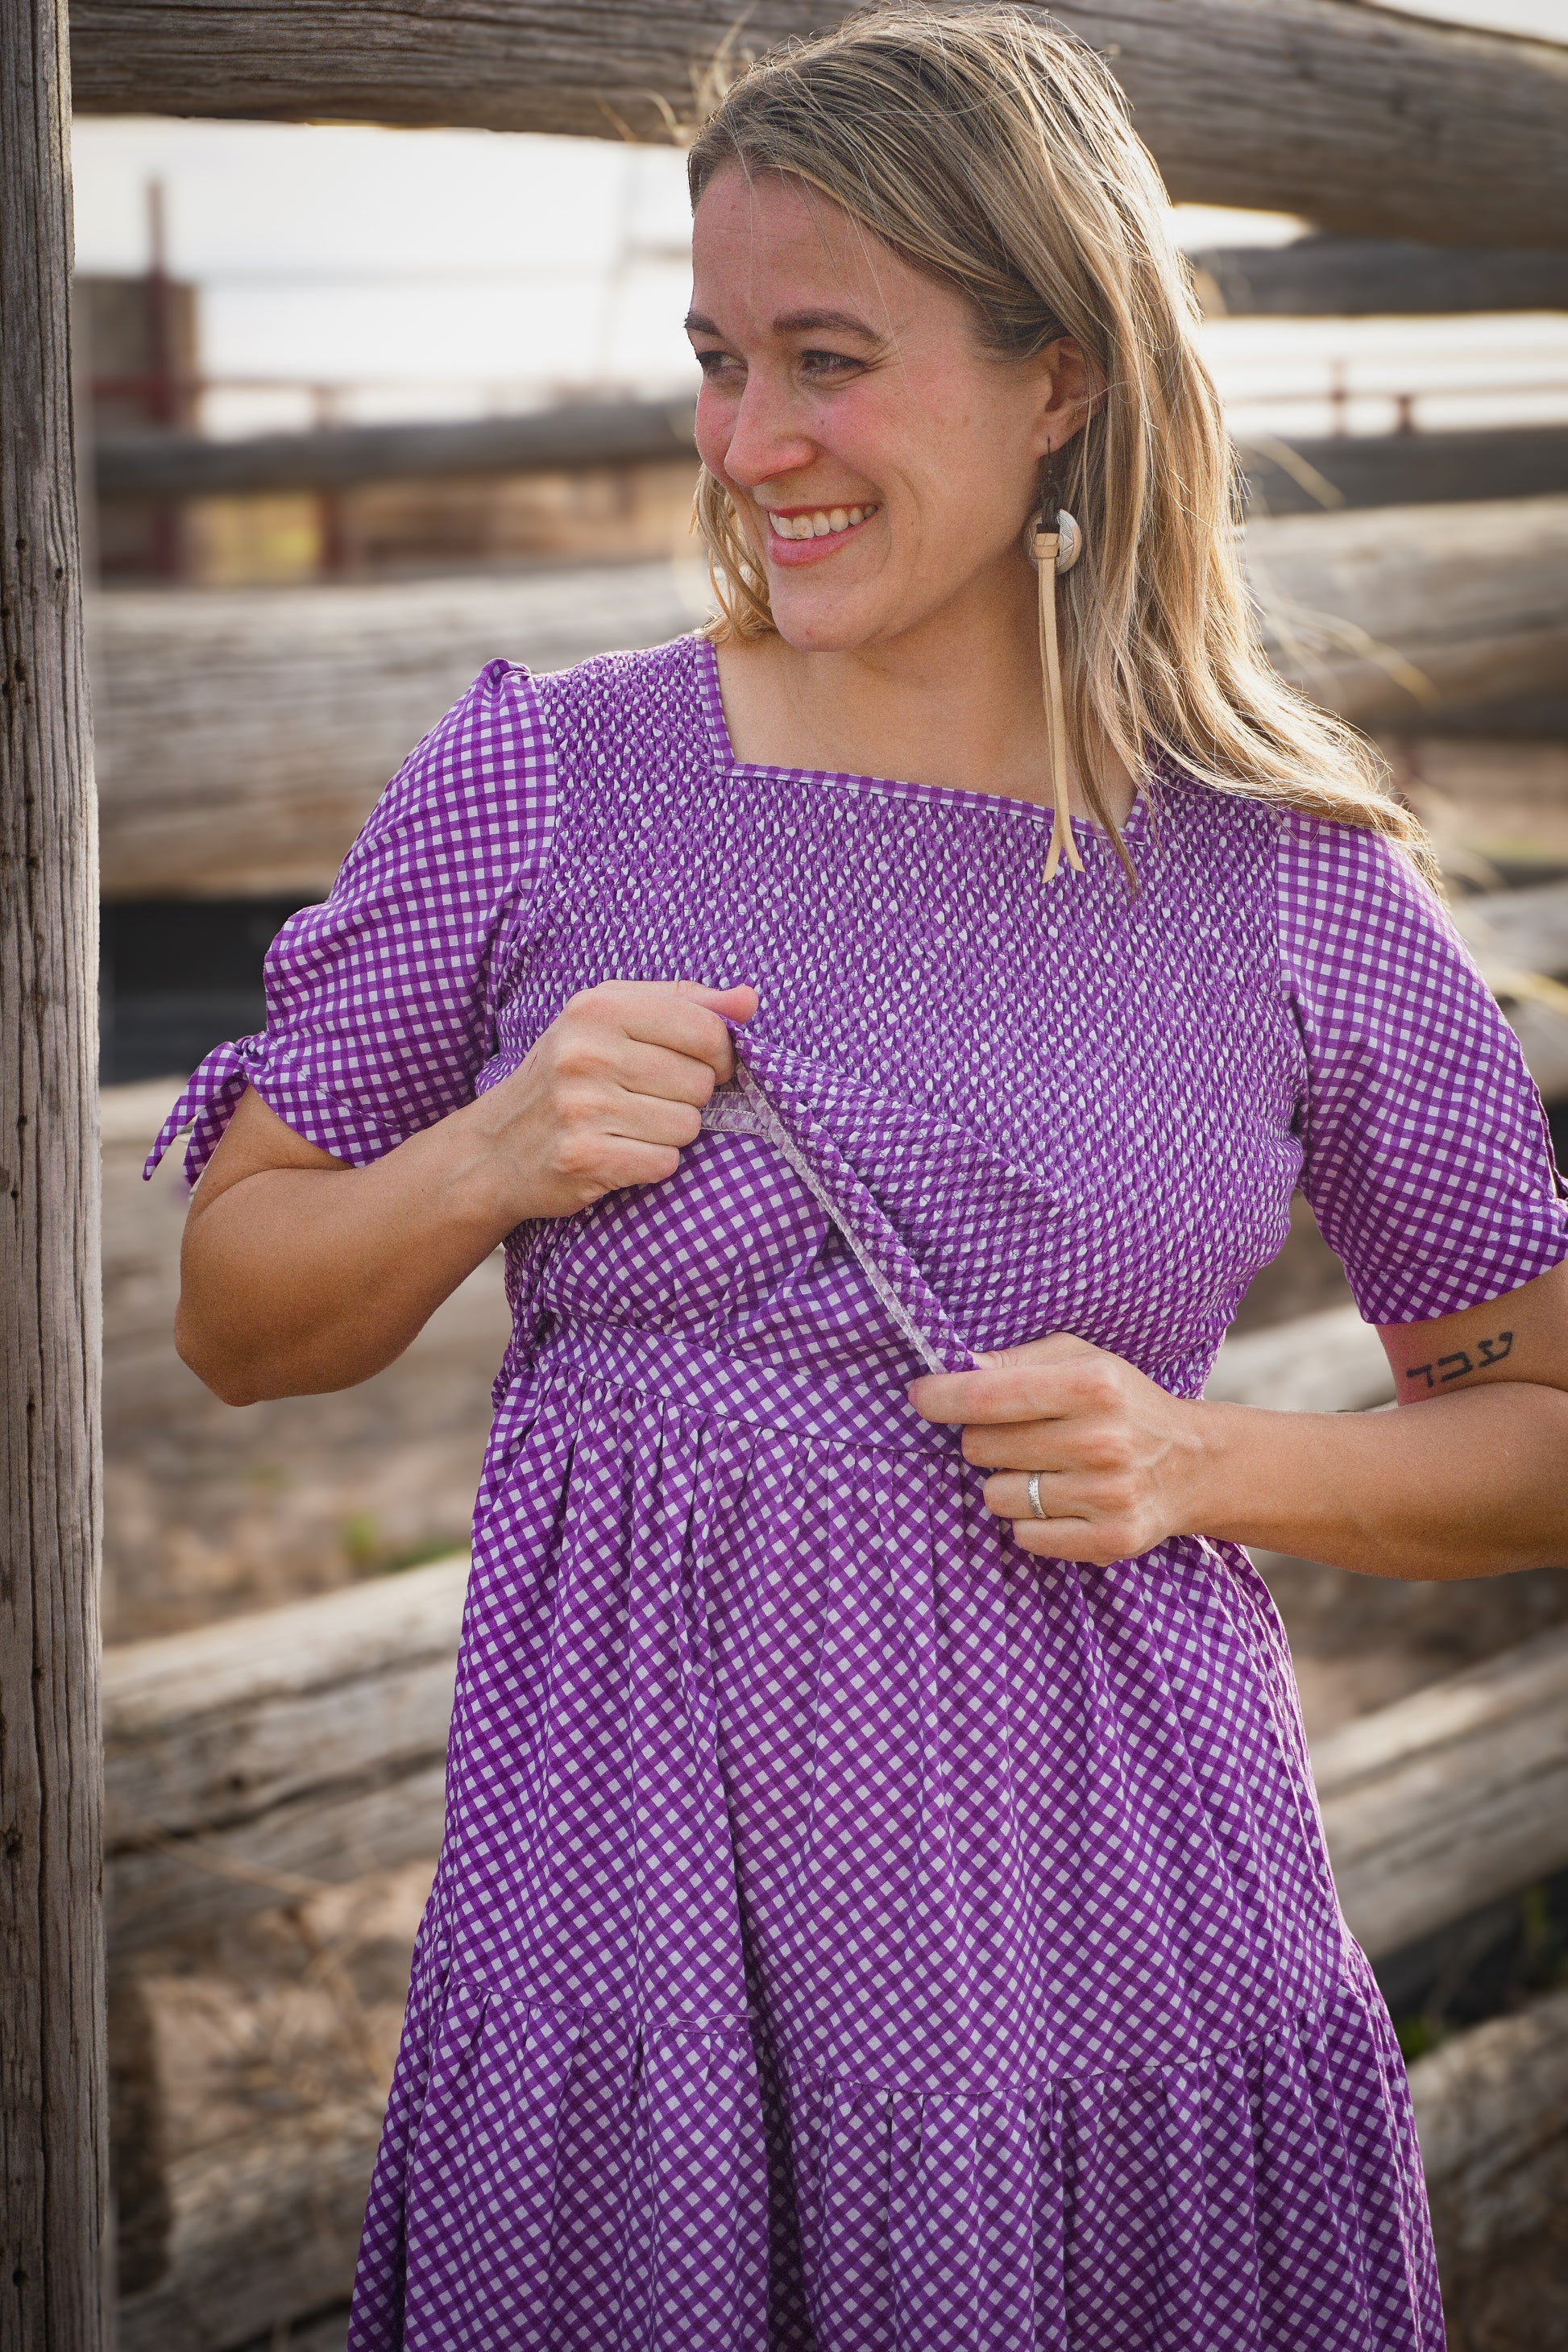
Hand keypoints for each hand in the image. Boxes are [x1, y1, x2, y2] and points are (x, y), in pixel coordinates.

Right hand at [472, 978, 757, 1222]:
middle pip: (701, 1082)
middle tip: (644, 1099)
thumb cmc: (569, 1076)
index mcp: (598, 1006)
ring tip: (629, 1125)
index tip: (700, 1064)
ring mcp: (581, 1106)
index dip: (720, 1054)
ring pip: (687, 1125)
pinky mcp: (583, 1156)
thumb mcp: (615, 1020)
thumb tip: (750, 1000)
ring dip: (670, 1133)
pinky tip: (620, 1152)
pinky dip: (652, 1163)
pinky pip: (664, 1162)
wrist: (496, 1147)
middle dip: (687, 1096)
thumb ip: (687, 1004)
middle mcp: (586, 1051)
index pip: (705, 1028)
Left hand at [907, 1332, 1207, 1564]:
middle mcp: (1102, 1441)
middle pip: (980, 1447)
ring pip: (996, 1496)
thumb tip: (957, 1368)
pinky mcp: (1111, 1540)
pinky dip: (1032, 1520)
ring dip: (1008, 1482)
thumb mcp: (1080, 1359)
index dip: (940, 1397)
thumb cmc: (1122, 1402)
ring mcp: (1109, 1495)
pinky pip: (1024, 1535)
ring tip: (1047, 1468)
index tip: (920, 1396)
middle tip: (1019, 1434)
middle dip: (984, 1438)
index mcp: (1093, 1385)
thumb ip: (1018, 1360)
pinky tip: (1063, 1500)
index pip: (986, 1396)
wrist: (1193, 1463)